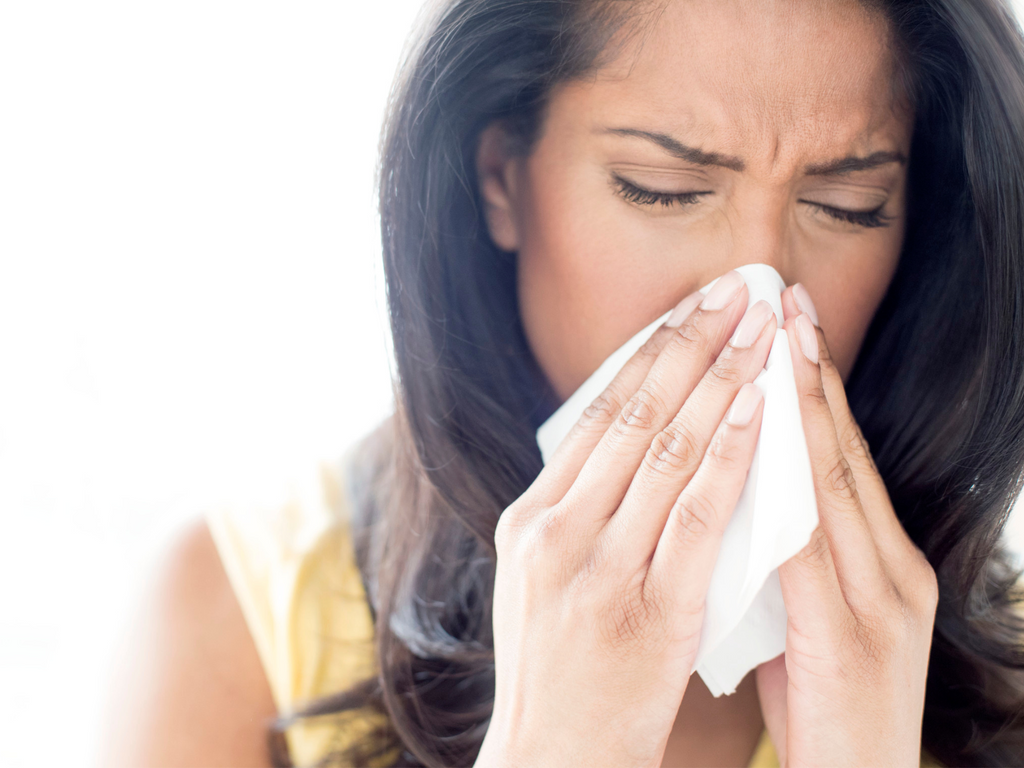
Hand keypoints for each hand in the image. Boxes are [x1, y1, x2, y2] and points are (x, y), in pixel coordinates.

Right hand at [476, 271, 776, 767]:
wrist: (551, 755)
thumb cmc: (558, 668)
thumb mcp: (541, 577)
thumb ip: (575, 511)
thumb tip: (625, 445)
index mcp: (528, 518)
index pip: (594, 414)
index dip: (648, 354)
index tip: (689, 309)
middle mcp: (555, 531)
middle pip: (631, 417)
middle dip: (690, 345)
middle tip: (735, 293)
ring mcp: (596, 568)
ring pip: (665, 452)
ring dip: (720, 383)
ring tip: (758, 333)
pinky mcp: (646, 608)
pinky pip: (695, 516)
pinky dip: (729, 457)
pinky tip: (758, 413)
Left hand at [755, 286, 939, 767]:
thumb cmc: (822, 704)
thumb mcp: (809, 614)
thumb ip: (791, 552)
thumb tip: (743, 493)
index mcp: (880, 561)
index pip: (838, 456)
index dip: (813, 386)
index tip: (784, 322)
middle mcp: (891, 570)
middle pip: (842, 452)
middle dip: (811, 373)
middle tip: (783, 301)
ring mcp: (879, 604)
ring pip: (835, 485)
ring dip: (805, 410)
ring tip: (778, 342)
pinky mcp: (851, 641)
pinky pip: (812, 549)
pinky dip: (789, 488)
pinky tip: (766, 441)